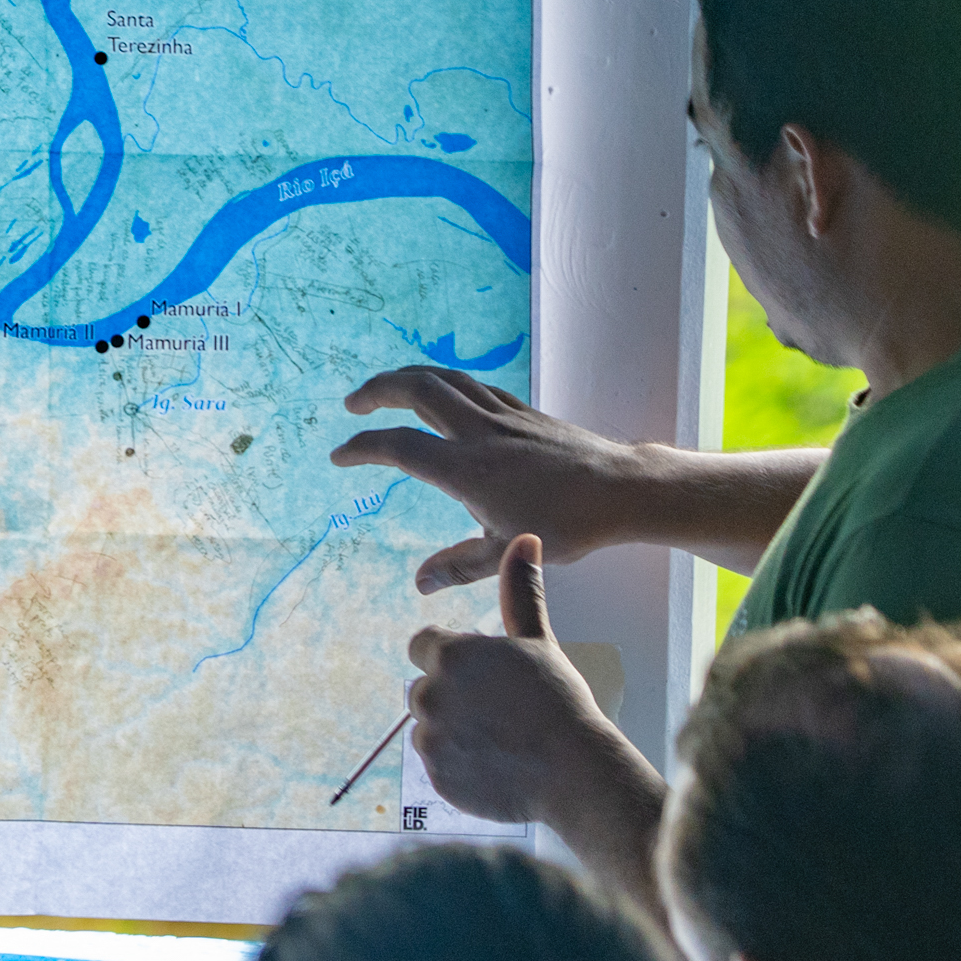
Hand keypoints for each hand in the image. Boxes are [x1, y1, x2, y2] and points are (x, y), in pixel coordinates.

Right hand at [334, 366, 649, 591]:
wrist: (620, 489)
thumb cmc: (567, 525)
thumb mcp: (508, 550)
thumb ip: (459, 565)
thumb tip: (420, 583)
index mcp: (467, 468)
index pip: (400, 447)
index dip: (363, 447)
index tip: (340, 455)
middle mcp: (479, 432)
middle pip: (416, 389)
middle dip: (377, 390)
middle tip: (352, 404)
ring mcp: (502, 415)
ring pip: (445, 377)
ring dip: (407, 376)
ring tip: (386, 388)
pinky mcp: (522, 410)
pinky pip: (473, 384)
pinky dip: (446, 381)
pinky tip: (443, 393)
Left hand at [403, 537, 630, 825]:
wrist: (573, 772)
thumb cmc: (560, 701)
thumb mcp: (539, 641)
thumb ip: (521, 592)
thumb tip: (524, 539)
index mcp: (452, 655)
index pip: (423, 645)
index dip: (449, 657)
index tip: (480, 675)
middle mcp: (431, 694)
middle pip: (423, 689)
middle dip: (451, 697)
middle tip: (497, 712)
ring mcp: (431, 739)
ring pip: (427, 729)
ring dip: (451, 733)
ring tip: (497, 741)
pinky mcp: (435, 777)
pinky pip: (436, 766)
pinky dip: (457, 767)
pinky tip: (493, 767)